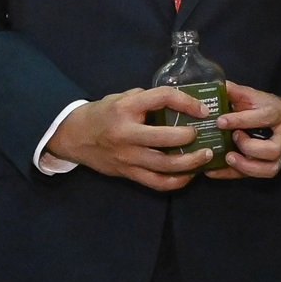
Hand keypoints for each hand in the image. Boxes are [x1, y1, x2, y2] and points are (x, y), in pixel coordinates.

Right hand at [49, 87, 220, 192]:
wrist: (74, 137)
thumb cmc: (102, 114)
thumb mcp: (120, 98)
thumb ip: (146, 99)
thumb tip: (179, 102)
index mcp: (126, 108)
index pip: (162, 98)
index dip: (187, 102)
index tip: (202, 109)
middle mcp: (127, 133)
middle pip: (166, 137)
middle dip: (190, 136)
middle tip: (202, 133)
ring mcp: (127, 157)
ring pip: (165, 165)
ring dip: (190, 162)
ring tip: (205, 156)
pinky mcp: (128, 173)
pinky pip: (157, 183)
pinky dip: (177, 181)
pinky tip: (189, 175)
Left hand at [218, 86, 280, 180]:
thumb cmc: (266, 107)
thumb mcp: (253, 96)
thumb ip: (234, 92)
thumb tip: (213, 86)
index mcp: (277, 113)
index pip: (262, 118)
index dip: (241, 120)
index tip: (220, 121)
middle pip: (272, 149)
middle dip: (249, 147)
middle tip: (233, 138)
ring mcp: (278, 154)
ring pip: (270, 168)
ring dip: (247, 166)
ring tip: (228, 158)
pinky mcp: (270, 166)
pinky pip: (256, 176)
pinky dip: (234, 174)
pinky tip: (214, 171)